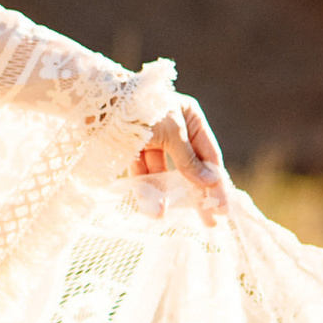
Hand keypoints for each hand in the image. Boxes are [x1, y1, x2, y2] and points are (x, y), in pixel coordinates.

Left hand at [132, 95, 227, 221]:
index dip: (216, 183)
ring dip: (164, 194)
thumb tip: (210, 181)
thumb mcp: (172, 134)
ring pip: (162, 172)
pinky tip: (148, 206)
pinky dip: (145, 187)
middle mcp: (175, 127)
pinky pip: (142, 171)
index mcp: (191, 117)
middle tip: (209, 222)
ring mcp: (153, 138)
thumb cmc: (143, 109)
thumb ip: (189, 160)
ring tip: (163, 216)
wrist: (99, 100)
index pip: (209, 156)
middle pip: (189, 167)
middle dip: (196, 195)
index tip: (223, 209)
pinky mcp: (131, 147)